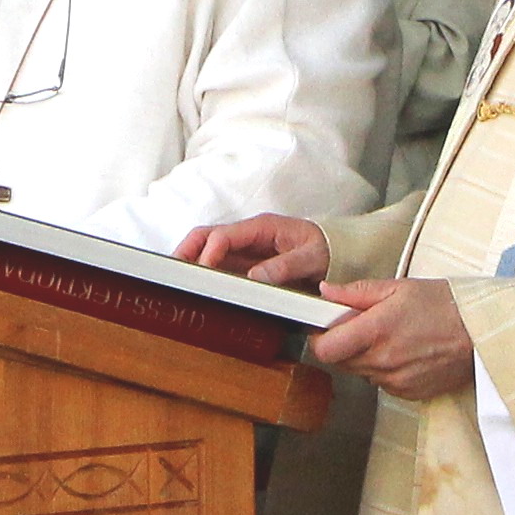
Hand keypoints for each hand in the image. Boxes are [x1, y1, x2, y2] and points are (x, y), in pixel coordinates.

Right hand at [175, 213, 332, 287]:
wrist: (341, 252)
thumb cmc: (328, 249)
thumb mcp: (313, 257)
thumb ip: (286, 266)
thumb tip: (255, 277)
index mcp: (262, 227)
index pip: (223, 236)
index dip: (209, 254)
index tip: (204, 273)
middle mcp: (248, 235)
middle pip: (205, 237)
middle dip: (186, 252)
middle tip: (174, 275)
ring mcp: (246, 249)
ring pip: (207, 250)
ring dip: (191, 263)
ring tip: (179, 282)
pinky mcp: (246, 262)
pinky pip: (219, 265)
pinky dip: (205, 274)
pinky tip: (199, 287)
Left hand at [310, 277, 475, 401]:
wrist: (483, 333)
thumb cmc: (446, 306)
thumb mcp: (400, 288)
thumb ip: (357, 293)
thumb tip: (326, 293)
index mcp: (377, 331)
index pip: (325, 349)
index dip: (321, 338)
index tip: (328, 328)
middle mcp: (383, 361)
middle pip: (340, 362)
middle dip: (344, 345)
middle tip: (364, 327)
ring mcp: (395, 381)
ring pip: (361, 373)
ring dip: (366, 358)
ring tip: (391, 337)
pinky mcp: (408, 393)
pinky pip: (382, 383)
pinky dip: (386, 369)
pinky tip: (405, 352)